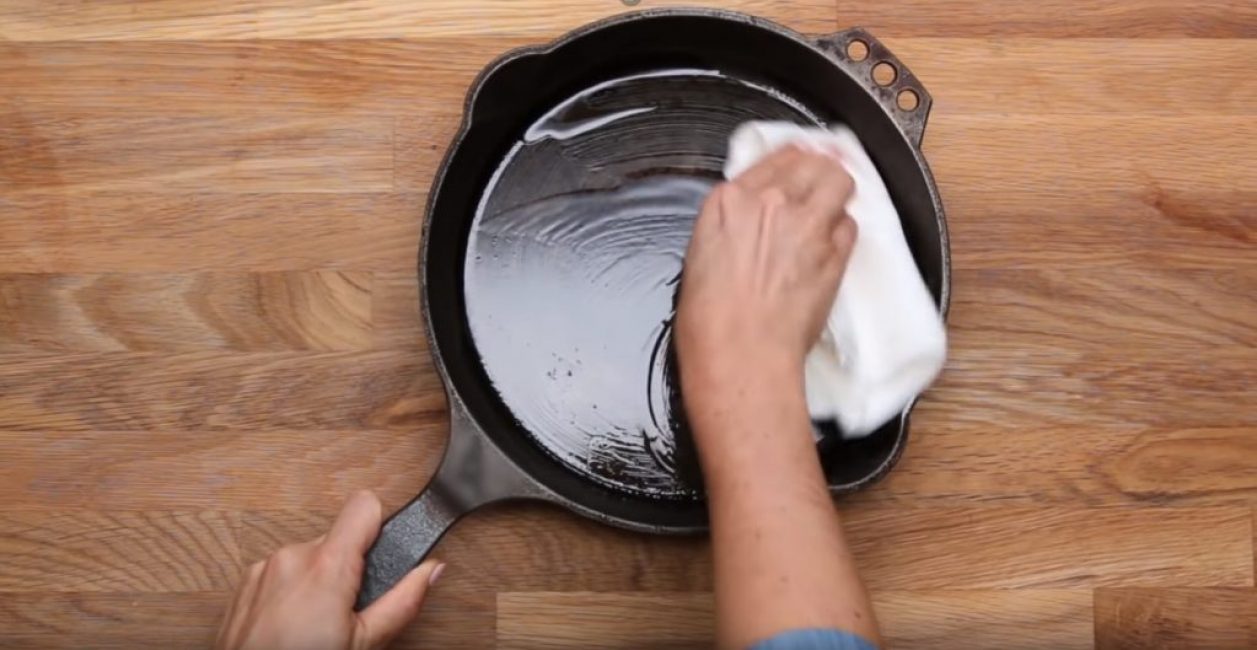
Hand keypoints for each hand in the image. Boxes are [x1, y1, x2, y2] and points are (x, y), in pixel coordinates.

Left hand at [216, 491, 443, 649]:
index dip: (379, 525)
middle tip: (348, 612)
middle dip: (348, 569)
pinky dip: (292, 593)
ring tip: (316, 625)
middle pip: (337, 539)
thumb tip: (431, 570)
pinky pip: (282, 573)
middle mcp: (291, 557)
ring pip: (309, 558)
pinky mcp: (245, 585)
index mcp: (326, 566)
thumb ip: (403, 601)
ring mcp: (263, 570)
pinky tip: (292, 627)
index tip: (382, 550)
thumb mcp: (364, 644)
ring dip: (318, 583)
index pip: (364, 505)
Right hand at [676, 145, 856, 384]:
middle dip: (818, 170)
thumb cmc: (710, 321)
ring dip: (837, 191)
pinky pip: (850, 224)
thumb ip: (731, 225)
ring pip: (839, 181)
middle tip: (821, 182)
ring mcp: (807, 223)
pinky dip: (843, 230)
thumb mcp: (701, 256)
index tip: (798, 166)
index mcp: (728, 201)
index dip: (791, 162)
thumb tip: (752, 221)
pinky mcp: (835, 251)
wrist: (740, 353)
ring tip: (833, 206)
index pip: (774, 158)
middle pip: (811, 163)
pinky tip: (833, 244)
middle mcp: (769, 201)